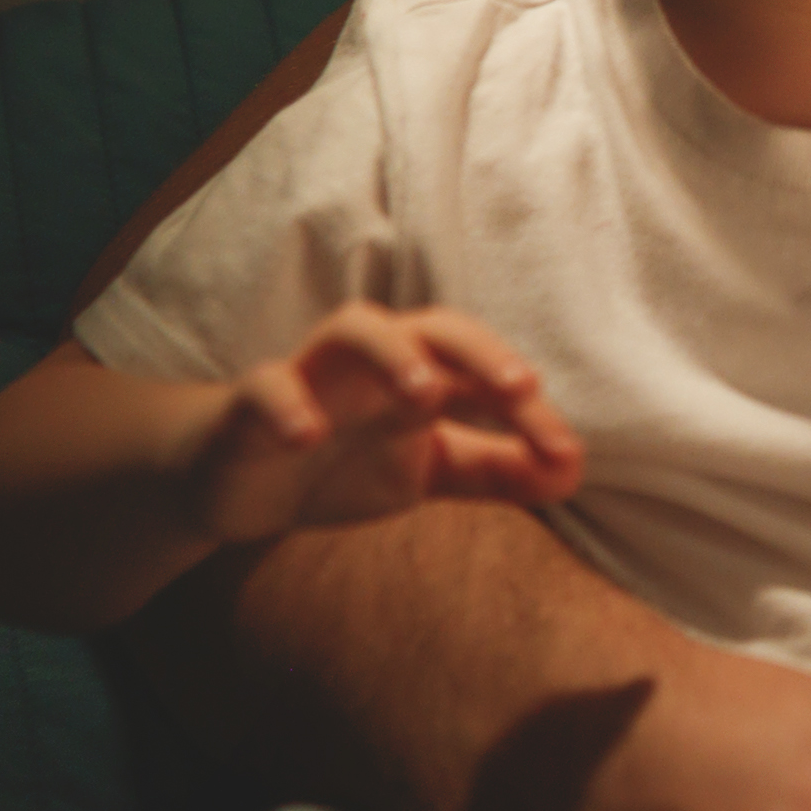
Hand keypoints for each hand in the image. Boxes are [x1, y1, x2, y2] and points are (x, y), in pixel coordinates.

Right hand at [196, 302, 585, 546]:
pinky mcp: (249, 406)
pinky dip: (285, 402)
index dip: (530, 410)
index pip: (486, 373)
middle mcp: (374, 364)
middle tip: (520, 387)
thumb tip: (573, 470)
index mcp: (421, 375)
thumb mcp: (426, 474)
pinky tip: (307, 436)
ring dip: (393, 353)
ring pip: (352, 328)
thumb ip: (498, 472)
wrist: (237, 485)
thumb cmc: (343, 462)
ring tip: (423, 395)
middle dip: (480, 349)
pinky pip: (264, 384)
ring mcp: (312, 376)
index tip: (564, 455)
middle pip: (432, 325)